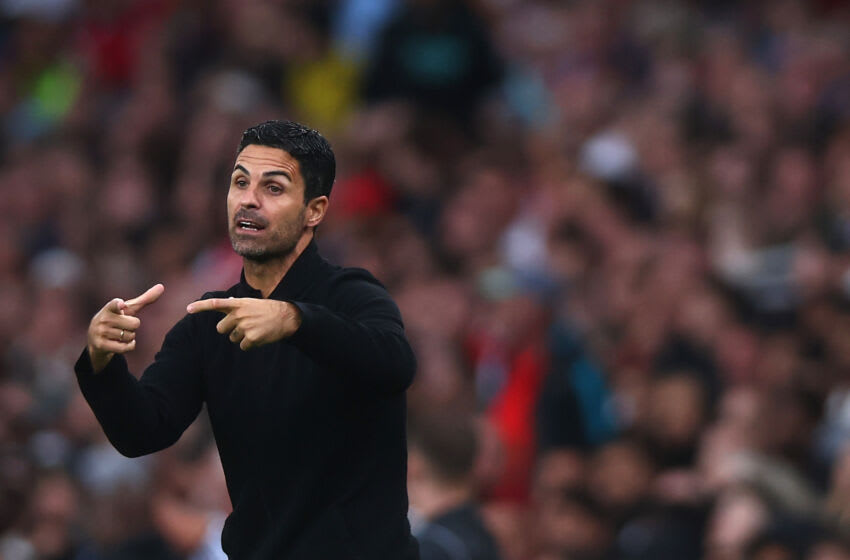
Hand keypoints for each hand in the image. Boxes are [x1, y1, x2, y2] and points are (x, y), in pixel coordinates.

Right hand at [87, 284, 164, 372]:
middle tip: (123, 326)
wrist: (95, 339)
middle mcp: (103, 319)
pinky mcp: (101, 345)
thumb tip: (161, 286)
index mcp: (110, 308)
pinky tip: (123, 343)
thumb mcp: (128, 309)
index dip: (118, 304)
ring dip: (129, 337)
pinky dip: (129, 346)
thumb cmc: (116, 319)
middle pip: (135, 324)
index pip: (114, 304)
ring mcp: (101, 332)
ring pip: (131, 336)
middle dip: (133, 326)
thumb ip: (144, 299)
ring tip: (118, 334)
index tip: (120, 303)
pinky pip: (126, 347)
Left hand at [186, 298, 301, 350]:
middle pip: (221, 329)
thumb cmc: (267, 310)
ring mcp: (244, 327)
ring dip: (242, 337)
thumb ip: (236, 306)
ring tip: (256, 329)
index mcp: (238, 304)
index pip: (215, 303)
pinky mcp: (251, 338)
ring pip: (233, 338)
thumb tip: (226, 307)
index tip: (188, 309)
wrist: (286, 317)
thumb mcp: (251, 303)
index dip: (200, 306)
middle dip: (229, 330)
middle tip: (244, 326)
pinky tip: (260, 336)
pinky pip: (243, 346)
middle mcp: (239, 314)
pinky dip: (250, 344)